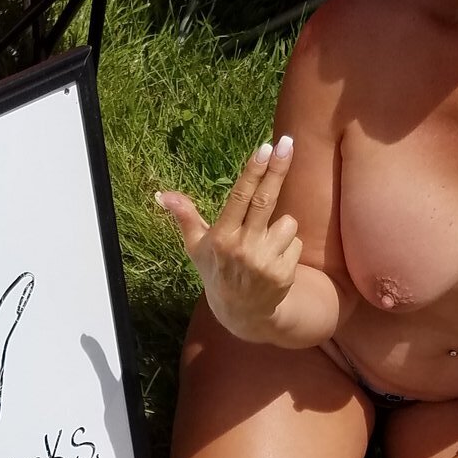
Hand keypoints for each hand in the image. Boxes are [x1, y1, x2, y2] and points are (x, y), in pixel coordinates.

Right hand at [156, 138, 300, 341]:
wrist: (242, 314)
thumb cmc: (217, 272)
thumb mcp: (197, 247)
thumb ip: (185, 217)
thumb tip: (162, 195)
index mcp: (222, 237)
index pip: (239, 198)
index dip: (253, 171)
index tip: (264, 148)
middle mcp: (243, 248)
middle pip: (265, 200)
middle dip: (277, 169)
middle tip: (287, 143)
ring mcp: (264, 261)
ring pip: (287, 222)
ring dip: (280, 229)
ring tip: (264, 246)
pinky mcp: (284, 273)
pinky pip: (295, 242)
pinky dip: (288, 248)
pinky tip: (274, 261)